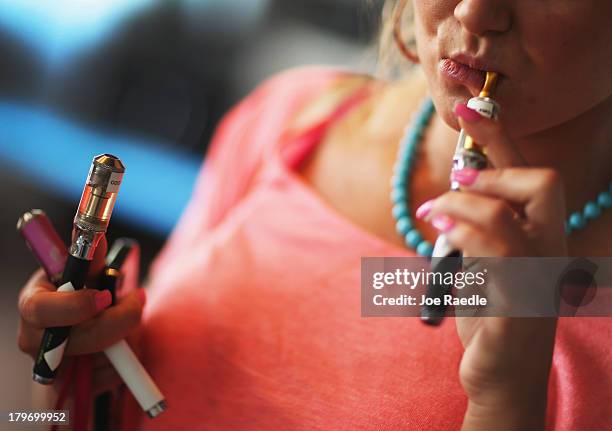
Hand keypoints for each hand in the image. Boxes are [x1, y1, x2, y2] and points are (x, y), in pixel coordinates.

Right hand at [17, 236, 145, 394]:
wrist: (89, 325)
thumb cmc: (84, 292)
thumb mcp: (86, 272)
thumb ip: (91, 257)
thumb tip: (96, 234)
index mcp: (34, 305)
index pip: (40, 310)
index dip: (74, 306)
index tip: (105, 297)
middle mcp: (37, 340)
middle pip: (77, 341)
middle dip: (116, 322)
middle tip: (137, 300)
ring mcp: (54, 368)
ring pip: (100, 360)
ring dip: (127, 337)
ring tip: (129, 315)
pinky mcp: (75, 388)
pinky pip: (110, 378)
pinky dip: (126, 358)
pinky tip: (123, 342)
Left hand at [417, 103, 566, 429]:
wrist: (502, 377)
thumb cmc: (491, 312)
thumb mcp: (480, 260)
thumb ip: (475, 223)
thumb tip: (454, 186)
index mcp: (539, 235)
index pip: (529, 171)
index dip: (499, 133)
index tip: (466, 101)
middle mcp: (547, 252)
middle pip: (541, 182)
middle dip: (492, 173)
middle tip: (458, 185)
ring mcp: (536, 281)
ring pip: (507, 219)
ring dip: (463, 206)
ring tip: (433, 214)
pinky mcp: (517, 312)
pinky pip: (495, 262)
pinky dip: (463, 234)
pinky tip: (438, 229)